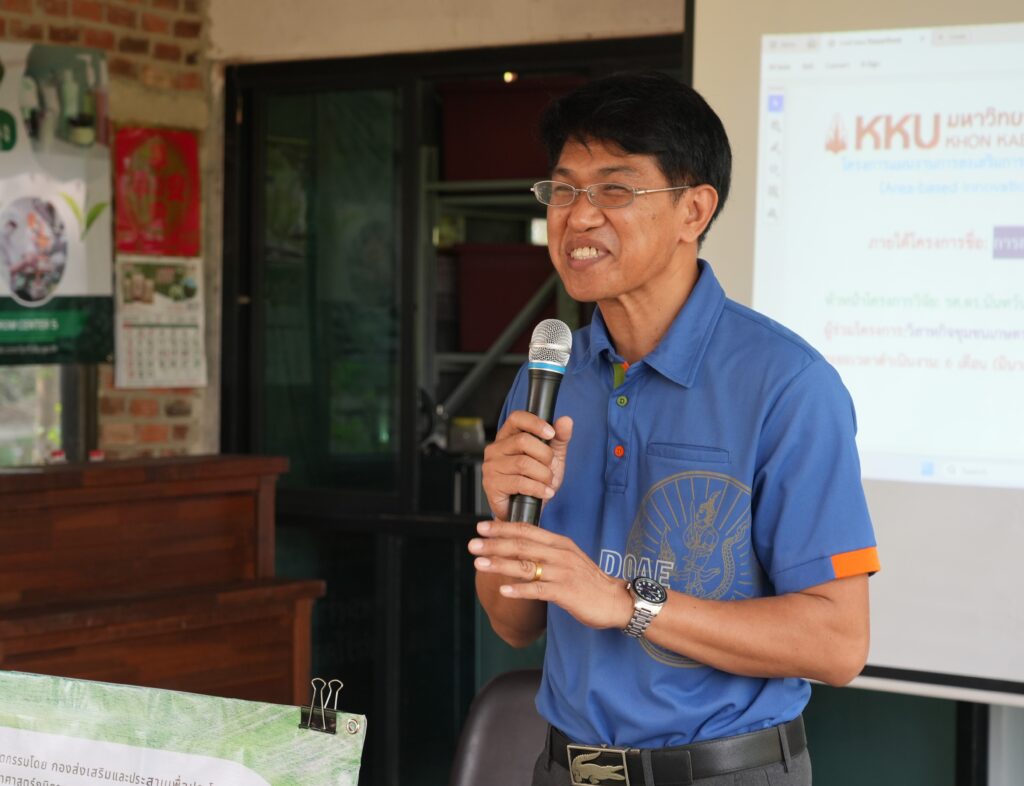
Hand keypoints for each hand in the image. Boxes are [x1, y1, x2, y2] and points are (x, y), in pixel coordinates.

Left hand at [468, 520, 632, 630]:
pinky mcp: (565, 592)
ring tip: (479, 564)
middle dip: (494, 544)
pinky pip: (537, 590)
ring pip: (526, 565)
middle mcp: (560, 554)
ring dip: (499, 564)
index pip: (527, 530)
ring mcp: (562, 572)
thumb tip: (519, 546)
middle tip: (473, 545)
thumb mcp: (568, 558)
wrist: (615, 600)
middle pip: (522, 545)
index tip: (481, 527)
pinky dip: (519, 590)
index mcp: (559, 543)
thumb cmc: (588, 580)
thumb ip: (546, 550)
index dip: (503, 528)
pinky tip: (503, 590)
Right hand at [482, 412, 572, 520]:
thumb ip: (560, 438)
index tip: (551, 433)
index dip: (535, 423)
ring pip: (523, 463)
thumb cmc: (536, 480)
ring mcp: (491, 467)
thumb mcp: (553, 457)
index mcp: (508, 436)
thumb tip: (566, 421)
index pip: (517, 418)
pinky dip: (538, 488)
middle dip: (545, 455)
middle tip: (550, 467)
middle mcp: (495, 449)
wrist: (526, 510)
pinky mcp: (491, 484)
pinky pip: (519, 482)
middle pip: (523, 441)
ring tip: (547, 482)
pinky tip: (544, 492)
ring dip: (543, 475)